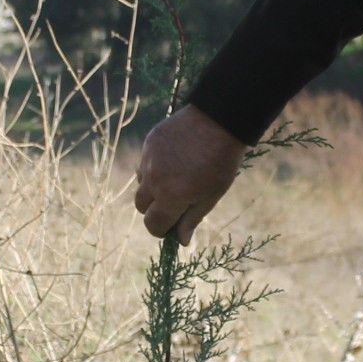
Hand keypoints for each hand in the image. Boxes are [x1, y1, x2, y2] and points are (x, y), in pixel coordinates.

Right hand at [135, 104, 247, 243]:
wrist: (219, 119)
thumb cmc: (221, 160)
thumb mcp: (212, 194)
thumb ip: (192, 218)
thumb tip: (181, 242)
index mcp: (170, 197)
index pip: (153, 225)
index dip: (162, 230)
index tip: (174, 225)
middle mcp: (153, 179)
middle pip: (141, 206)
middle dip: (155, 210)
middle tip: (175, 202)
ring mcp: (148, 159)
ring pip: (141, 184)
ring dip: (152, 188)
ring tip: (175, 178)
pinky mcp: (149, 143)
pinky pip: (144, 163)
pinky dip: (154, 168)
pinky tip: (173, 160)